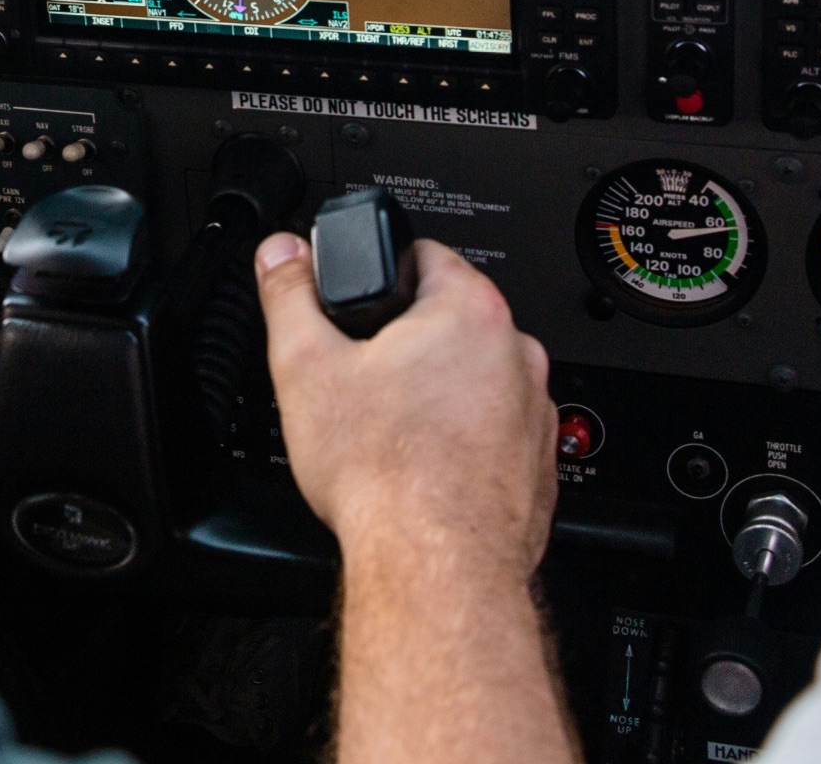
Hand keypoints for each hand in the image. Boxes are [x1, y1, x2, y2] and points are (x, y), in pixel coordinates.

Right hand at [254, 234, 557, 582]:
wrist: (435, 565)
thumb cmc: (385, 474)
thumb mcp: (305, 367)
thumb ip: (289, 295)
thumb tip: (283, 254)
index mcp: (470, 311)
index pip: (423, 254)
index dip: (377, 278)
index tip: (356, 310)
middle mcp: (517, 354)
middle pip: (449, 323)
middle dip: (404, 345)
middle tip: (362, 382)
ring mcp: (534, 412)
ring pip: (473, 382)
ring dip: (436, 396)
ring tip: (390, 433)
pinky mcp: (537, 464)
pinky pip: (492, 435)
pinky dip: (461, 444)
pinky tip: (421, 470)